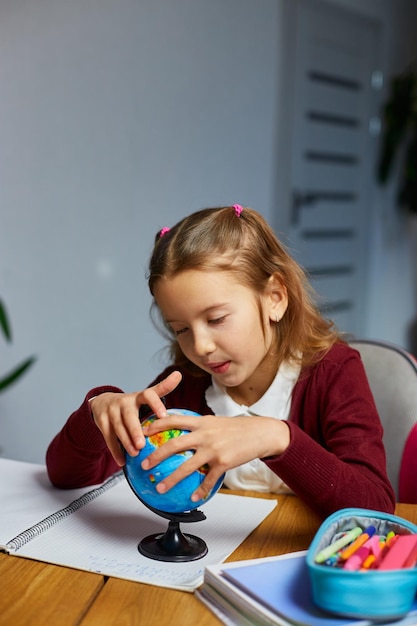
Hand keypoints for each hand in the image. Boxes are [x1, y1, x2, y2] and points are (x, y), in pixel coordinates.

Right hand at [89, 370, 181, 465]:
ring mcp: (111, 411)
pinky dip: (115, 450)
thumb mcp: (145, 395)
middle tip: (143, 444)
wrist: (102, 402)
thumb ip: (163, 388)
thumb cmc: (132, 403)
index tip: (164, 415)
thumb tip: (179, 374)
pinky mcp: (102, 422)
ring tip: (135, 453)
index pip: (148, 395)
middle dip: (135, 430)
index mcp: (138, 396)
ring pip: (117, 427)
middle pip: (129, 415)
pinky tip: (122, 461)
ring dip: (125, 441)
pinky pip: (108, 437)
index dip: (156, 404)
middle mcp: (124, 402)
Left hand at [141, 413, 289, 501]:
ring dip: (171, 479)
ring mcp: (213, 450)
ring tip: (160, 488)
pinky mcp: (224, 463)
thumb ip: (199, 426)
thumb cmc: (237, 428)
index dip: (156, 424)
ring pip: (187, 467)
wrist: (260, 433)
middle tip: (144, 464)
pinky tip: (194, 497)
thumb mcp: (215, 422)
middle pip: (174, 445)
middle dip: (156, 456)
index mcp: (201, 422)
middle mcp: (205, 435)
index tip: (142, 430)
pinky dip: (200, 490)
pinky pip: (208, 480)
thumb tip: (182, 430)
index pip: (173, 419)